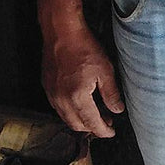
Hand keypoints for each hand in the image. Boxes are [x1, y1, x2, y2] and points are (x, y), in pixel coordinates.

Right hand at [41, 21, 124, 137]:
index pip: (91, 123)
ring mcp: (51, 94)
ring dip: (81, 120)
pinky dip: (70, 111)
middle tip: (106, 122)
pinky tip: (80, 103)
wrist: (61, 32)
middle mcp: (61, 100)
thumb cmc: (83, 48)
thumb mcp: (105, 70)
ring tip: (96, 113)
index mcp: (77, 97)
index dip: (103, 131)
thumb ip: (111, 94)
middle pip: (77, 125)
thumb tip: (117, 110)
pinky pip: (58, 107)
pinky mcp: (47, 87)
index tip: (111, 132)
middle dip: (92, 128)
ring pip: (66, 118)